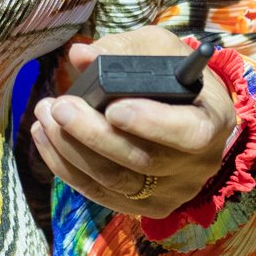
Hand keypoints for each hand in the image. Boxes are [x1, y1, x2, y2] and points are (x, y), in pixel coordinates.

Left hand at [28, 29, 242, 220]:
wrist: (188, 113)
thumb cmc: (173, 75)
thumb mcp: (158, 49)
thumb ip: (123, 49)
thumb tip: (81, 56)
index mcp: (212, 122)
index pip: (188, 134)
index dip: (150, 124)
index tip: (112, 108)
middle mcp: (197, 165)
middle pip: (141, 160)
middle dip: (92, 133)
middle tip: (59, 106)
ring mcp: (170, 191)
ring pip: (114, 181)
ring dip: (70, 149)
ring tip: (44, 115)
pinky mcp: (144, 206)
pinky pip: (100, 192)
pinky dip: (67, 167)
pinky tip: (45, 137)